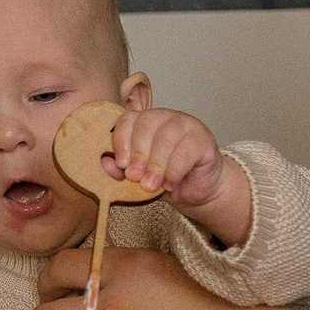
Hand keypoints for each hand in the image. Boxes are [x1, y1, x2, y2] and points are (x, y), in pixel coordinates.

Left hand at [102, 107, 224, 204]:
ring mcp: (185, 124)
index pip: (128, 120)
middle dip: (138, 153)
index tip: (120, 164)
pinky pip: (186, 150)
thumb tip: (106, 163)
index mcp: (144, 123)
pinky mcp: (203, 138)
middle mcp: (164, 117)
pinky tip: (169, 183)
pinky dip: (174, 170)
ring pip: (166, 136)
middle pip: (147, 124)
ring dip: (156, 164)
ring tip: (151, 185)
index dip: (121, 140)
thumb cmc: (165, 180)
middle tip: (135, 177)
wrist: (195, 191)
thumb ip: (121, 171)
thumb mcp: (139, 179)